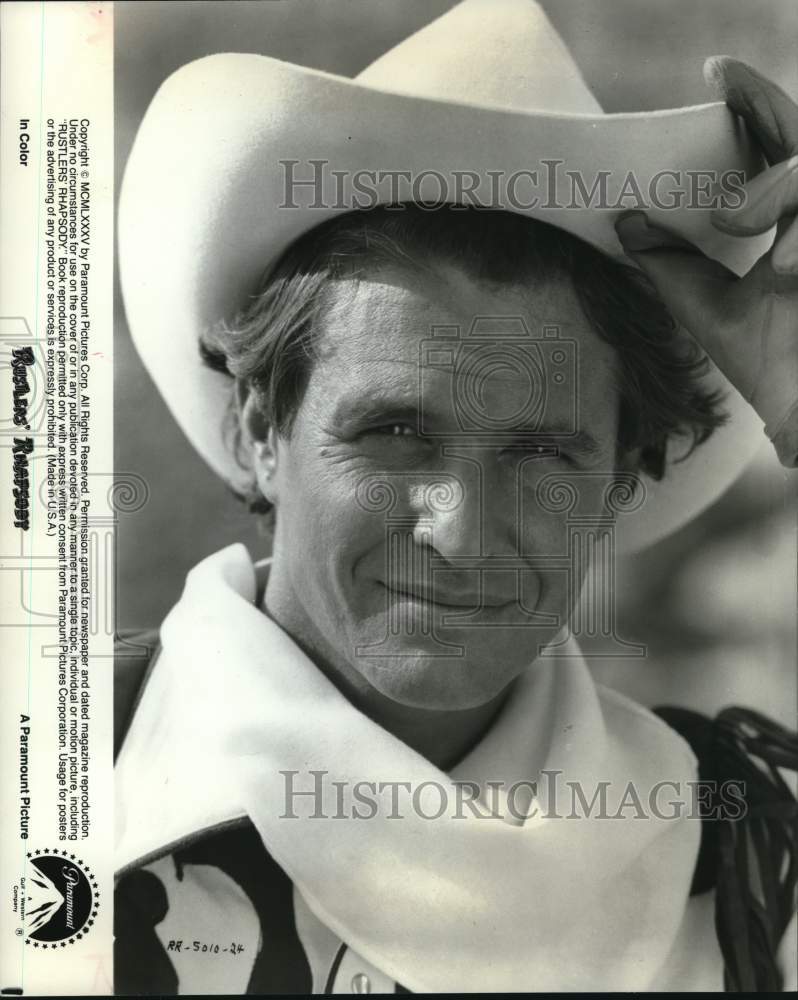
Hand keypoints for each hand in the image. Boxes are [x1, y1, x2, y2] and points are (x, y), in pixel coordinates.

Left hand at [615, 57, 797, 466]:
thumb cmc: (767, 362)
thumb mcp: (706, 307)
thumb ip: (670, 265)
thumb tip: (625, 224)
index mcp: (789, 222)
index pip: (777, 147)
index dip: (754, 104)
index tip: (715, 71)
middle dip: (765, 108)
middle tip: (723, 92)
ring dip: (779, 190)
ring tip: (738, 224)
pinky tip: (787, 267)